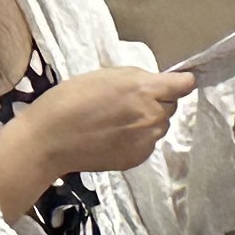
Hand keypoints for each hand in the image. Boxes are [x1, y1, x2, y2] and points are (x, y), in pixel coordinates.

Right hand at [0, 64, 193, 181]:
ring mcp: (147, 140)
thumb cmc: (70, 100)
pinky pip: (147, 144)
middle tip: (128, 103)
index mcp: (145, 90)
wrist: (49, 140)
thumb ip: (137, 79)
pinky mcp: (138, 158)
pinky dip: (137, 140)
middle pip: (171, 106)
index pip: (184, 85)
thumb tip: (156, 83)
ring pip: (160, 126)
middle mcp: (152, 115)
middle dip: (157, 102)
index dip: (179, 82)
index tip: (174, 83)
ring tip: (117, 122)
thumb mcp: (105, 75)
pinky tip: (113, 138)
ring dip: (148, 122)